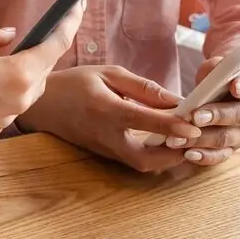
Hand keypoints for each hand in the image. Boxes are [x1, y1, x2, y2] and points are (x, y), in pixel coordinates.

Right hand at [0, 0, 85, 164]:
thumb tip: (10, 34)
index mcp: (17, 74)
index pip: (56, 44)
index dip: (70, 23)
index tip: (78, 6)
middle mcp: (20, 99)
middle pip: (44, 69)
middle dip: (39, 50)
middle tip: (27, 34)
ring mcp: (8, 117)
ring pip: (29, 88)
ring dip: (23, 71)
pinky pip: (12, 103)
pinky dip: (7, 88)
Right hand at [15, 66, 201, 172]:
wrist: (43, 106)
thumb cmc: (75, 83)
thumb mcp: (108, 73)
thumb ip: (142, 88)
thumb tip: (174, 99)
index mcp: (105, 109)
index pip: (142, 121)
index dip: (170, 125)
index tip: (193, 126)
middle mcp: (105, 135)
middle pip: (144, 159)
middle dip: (174, 156)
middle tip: (197, 143)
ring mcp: (105, 149)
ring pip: (141, 164)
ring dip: (168, 158)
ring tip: (189, 143)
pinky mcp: (105, 155)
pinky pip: (135, 160)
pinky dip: (156, 156)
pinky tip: (170, 144)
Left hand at [182, 54, 239, 166]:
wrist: (225, 95)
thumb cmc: (220, 79)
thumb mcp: (217, 69)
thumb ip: (215, 70)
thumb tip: (209, 79)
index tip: (235, 86)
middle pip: (238, 116)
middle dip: (217, 116)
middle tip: (196, 117)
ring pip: (225, 139)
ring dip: (202, 139)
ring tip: (180, 139)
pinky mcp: (231, 148)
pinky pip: (219, 155)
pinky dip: (204, 156)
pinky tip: (188, 153)